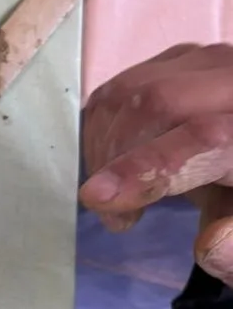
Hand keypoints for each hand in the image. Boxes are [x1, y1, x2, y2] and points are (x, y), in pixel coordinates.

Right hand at [79, 44, 232, 281]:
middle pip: (157, 102)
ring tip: (117, 196)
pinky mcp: (180, 61)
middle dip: (116, 158)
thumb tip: (209, 247)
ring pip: (130, 89)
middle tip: (116, 216)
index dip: (147, 166)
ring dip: (105, 146)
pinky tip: (114, 163)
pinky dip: (103, 127)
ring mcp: (207, 63)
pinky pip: (121, 85)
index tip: (98, 197)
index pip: (205, 138)